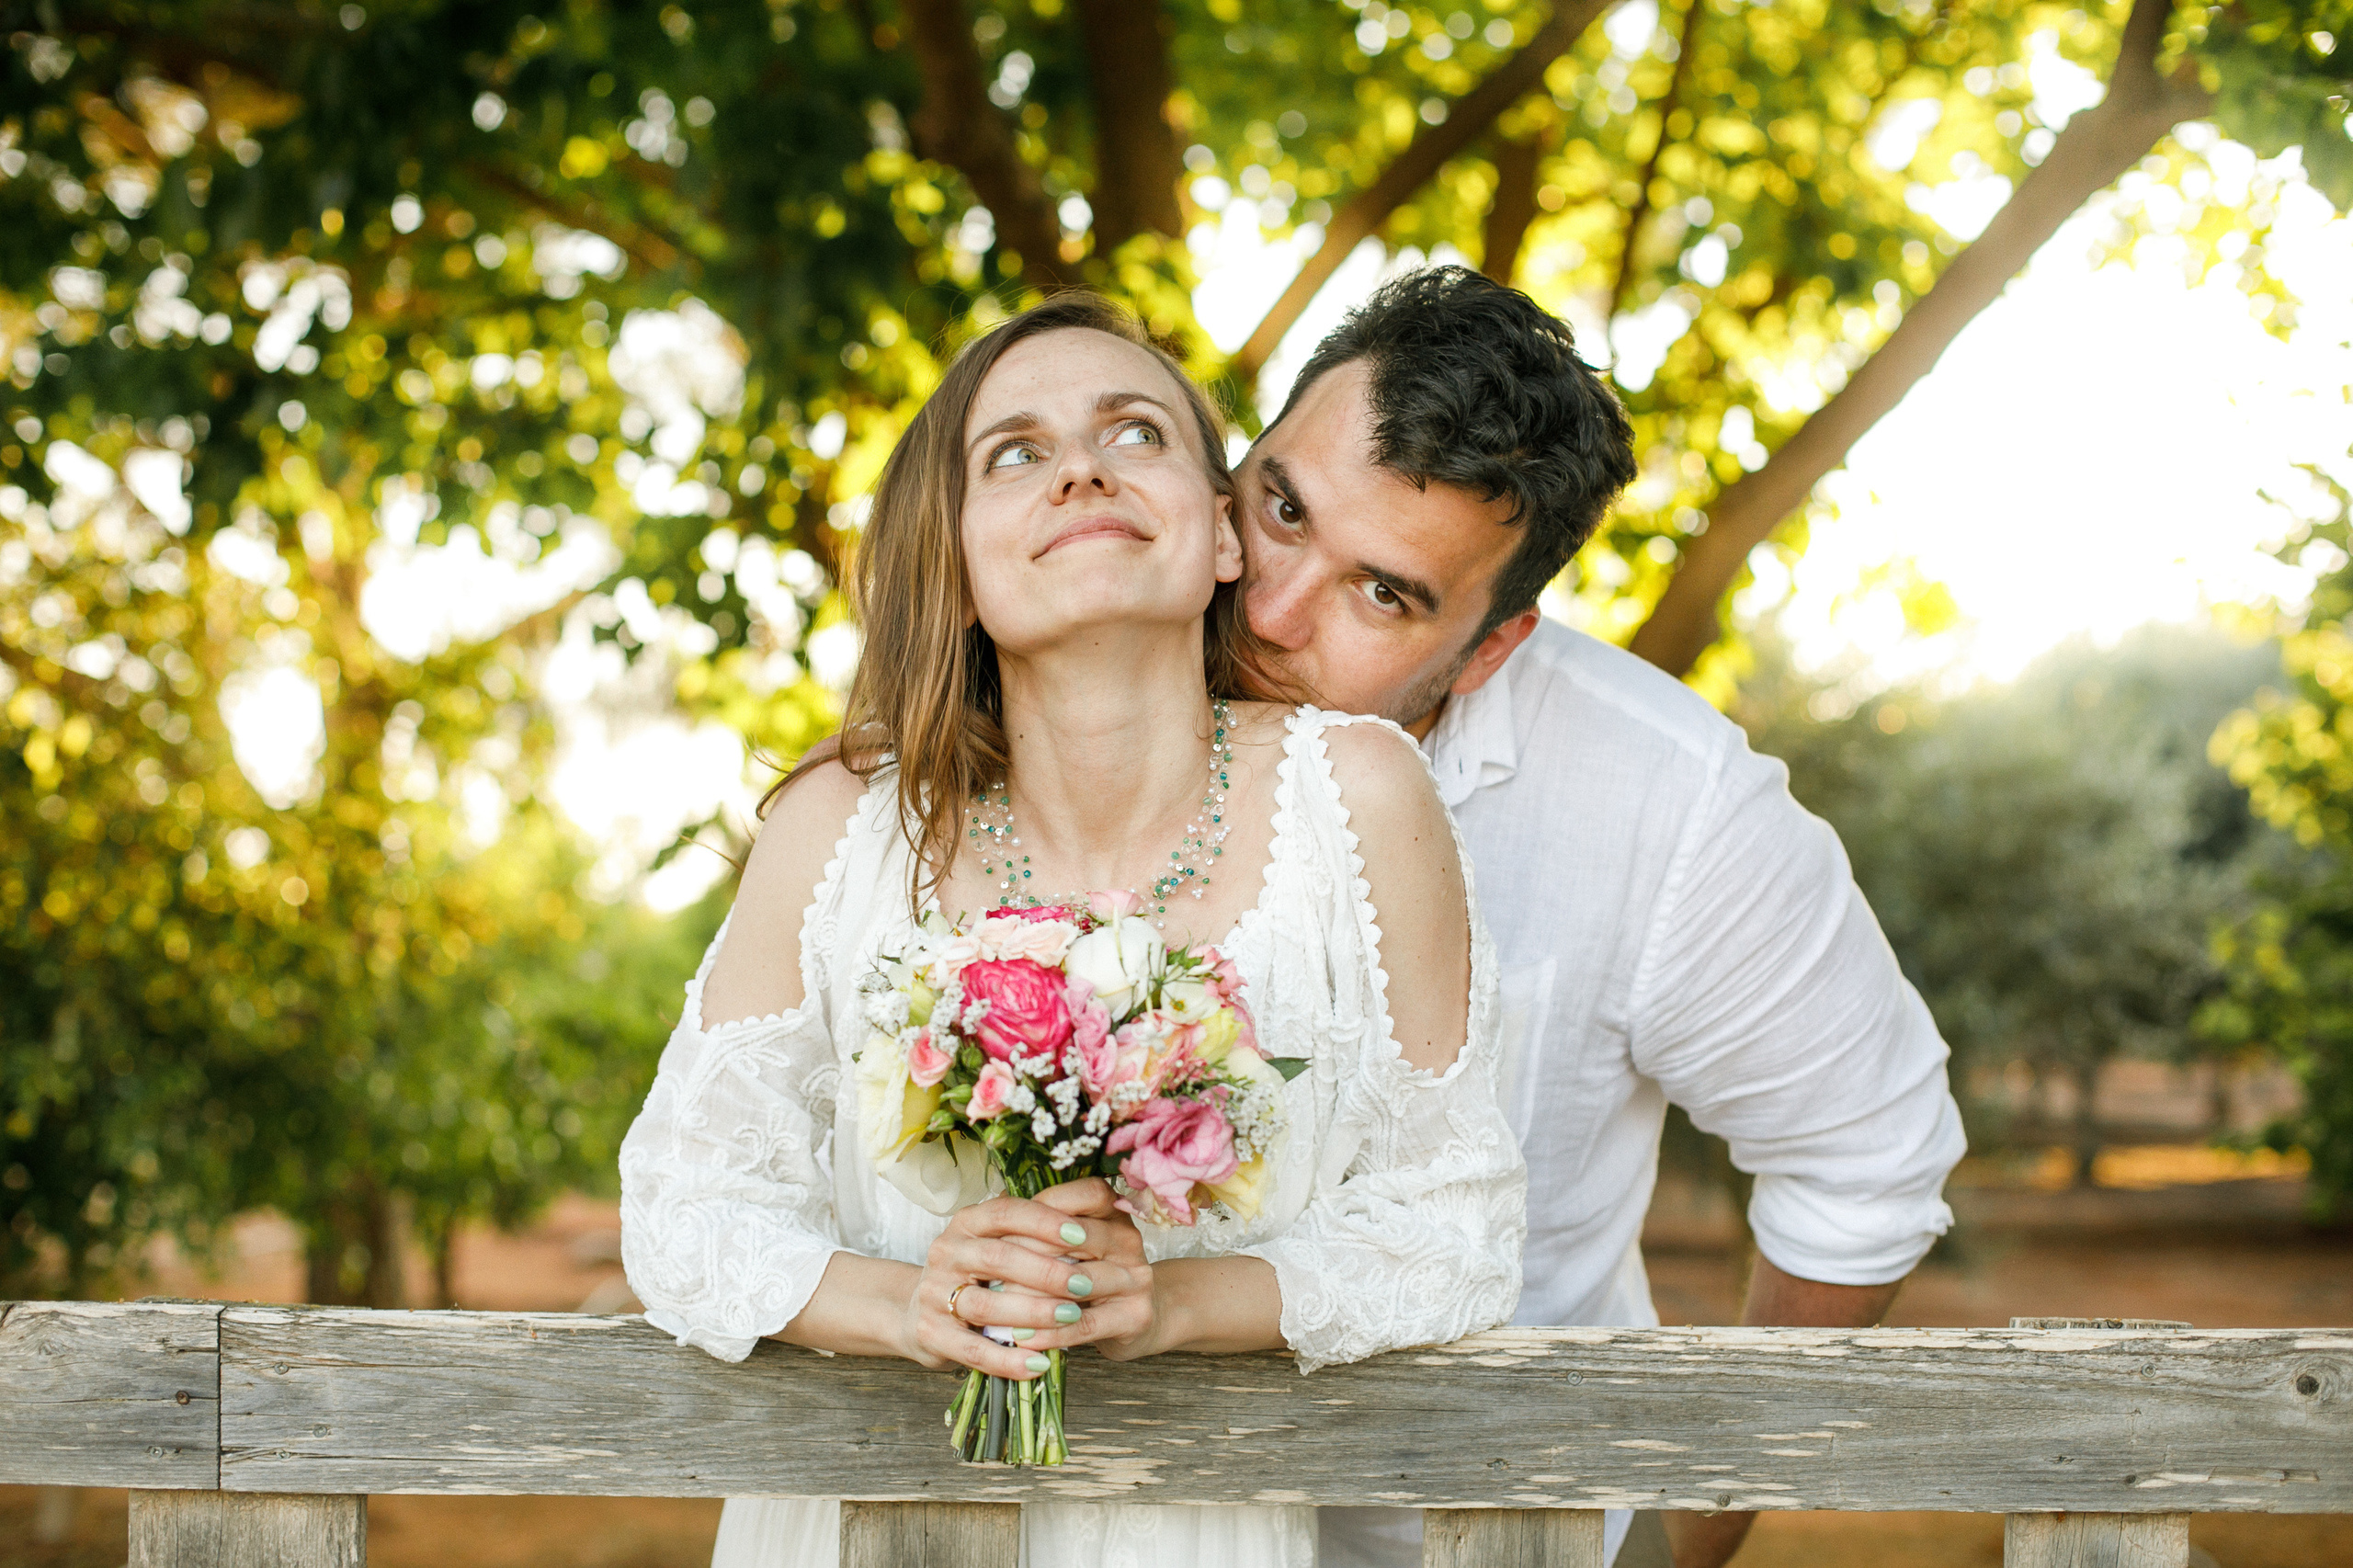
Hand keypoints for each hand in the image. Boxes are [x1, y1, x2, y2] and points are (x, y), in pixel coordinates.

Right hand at [902, 1179, 1155, 1379]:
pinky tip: (1040, 1365)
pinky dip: (1008, 1360)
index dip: (1044, 1221)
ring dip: (1032, 1312)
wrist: (920, 1313)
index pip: (1006, 1212)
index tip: (1083, 1234)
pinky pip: (973, 1350)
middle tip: (1086, 1284)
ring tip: (1071, 1318)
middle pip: (997, 1256)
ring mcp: (933, 1293)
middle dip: (1046, 1270)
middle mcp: (946, 1252)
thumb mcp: (1003, 1240)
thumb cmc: (979, 1273)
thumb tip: (1102, 1198)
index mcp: (967, 1222)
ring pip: (984, 1304)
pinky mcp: (930, 1334)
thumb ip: (1040, 1224)